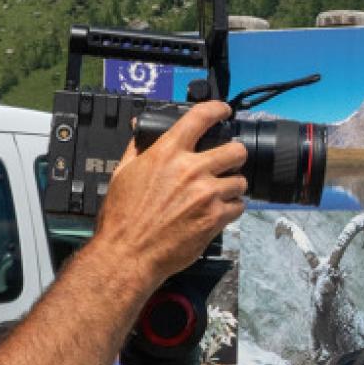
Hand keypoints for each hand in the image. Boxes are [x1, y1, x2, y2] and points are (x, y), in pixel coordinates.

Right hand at [93, 99, 247, 283]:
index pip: (200, 118)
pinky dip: (231, 209)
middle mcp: (190, 170)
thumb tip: (141, 130)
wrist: (128, 254)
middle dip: (234, 155)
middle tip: (229, 162)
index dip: (217, 110)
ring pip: (240, 181)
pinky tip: (217, 211)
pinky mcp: (215, 217)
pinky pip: (239, 206)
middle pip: (235, 149)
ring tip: (220, 193)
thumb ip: (138, 148)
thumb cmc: (122, 219)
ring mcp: (206, 194)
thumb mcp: (122, 173)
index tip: (223, 111)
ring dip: (233, 186)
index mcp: (167, 153)